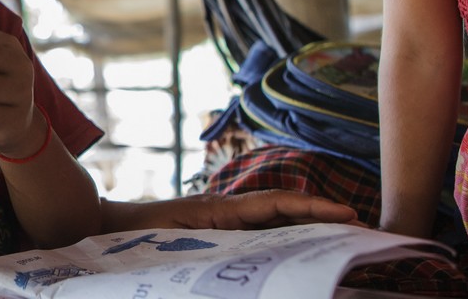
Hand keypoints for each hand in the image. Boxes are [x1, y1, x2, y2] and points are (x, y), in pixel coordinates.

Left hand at [100, 191, 360, 233]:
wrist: (104, 226)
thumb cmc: (136, 235)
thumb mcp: (176, 243)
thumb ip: (211, 250)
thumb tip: (253, 262)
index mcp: (221, 208)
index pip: (277, 204)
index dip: (314, 207)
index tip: (349, 214)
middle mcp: (227, 210)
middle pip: (284, 210)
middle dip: (323, 217)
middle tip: (363, 230)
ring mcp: (223, 218)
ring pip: (275, 221)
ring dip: (308, 227)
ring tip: (344, 241)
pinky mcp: (217, 229)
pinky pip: (258, 231)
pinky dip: (284, 236)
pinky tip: (301, 250)